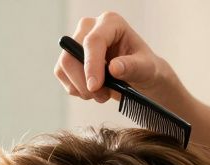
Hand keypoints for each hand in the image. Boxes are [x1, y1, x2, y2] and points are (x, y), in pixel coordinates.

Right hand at [54, 11, 177, 104]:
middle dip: (84, 81)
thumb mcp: (147, 69)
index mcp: (111, 23)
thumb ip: (133, 67)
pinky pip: (62, 75)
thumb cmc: (145, 70)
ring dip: (81, 88)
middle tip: (102, 95)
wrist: (139, 79)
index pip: (92, 41)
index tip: (95, 87)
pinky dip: (77, 89)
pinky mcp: (69, 58)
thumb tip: (114, 68)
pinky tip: (93, 91)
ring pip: (64, 67)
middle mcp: (90, 28)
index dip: (91, 65)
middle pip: (71, 54)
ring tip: (102, 94)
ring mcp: (77, 43)